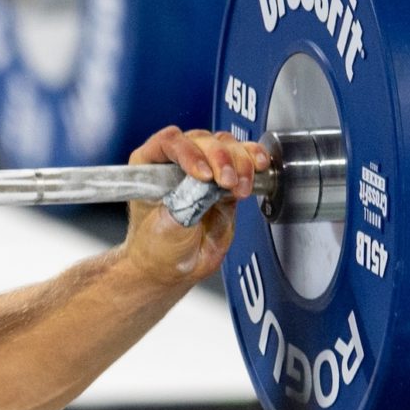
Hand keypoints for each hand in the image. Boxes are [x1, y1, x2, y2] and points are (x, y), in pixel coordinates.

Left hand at [121, 127, 268, 287]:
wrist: (174, 269)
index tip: (204, 175)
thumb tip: (207, 185)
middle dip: (220, 158)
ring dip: (239, 162)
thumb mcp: (166, 227)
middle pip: (203, 140)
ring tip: (239, 188)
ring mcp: (204, 169)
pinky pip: (244, 156)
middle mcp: (177, 162)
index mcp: (150, 167)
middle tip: (226, 183)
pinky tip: (258, 168)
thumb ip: (186, 202)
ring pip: (225, 145)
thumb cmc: (157, 249)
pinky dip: (254, 159)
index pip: (169, 142)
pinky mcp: (226, 181)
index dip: (191, 153)